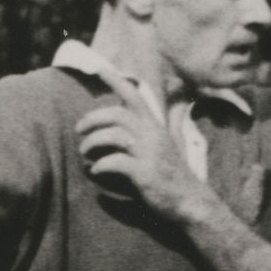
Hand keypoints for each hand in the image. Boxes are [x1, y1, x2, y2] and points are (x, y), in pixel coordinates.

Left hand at [76, 68, 211, 221]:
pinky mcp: (144, 173)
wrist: (190, 202)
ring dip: (92, 142)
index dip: (116, 81)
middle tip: (79, 129)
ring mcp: (149, 153)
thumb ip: (143, 133)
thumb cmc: (171, 176)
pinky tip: (97, 171)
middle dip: (92, 119)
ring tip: (84, 152)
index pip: (134, 96)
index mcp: (154, 127)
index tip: (99, 68)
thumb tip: (120, 124)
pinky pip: (115, 162)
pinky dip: (100, 165)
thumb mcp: (160, 147)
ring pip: (113, 135)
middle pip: (116, 114)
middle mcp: (152, 135)